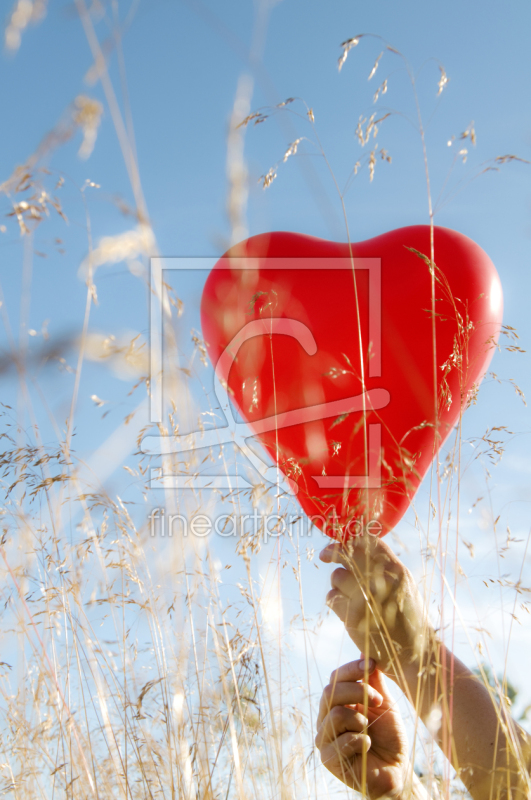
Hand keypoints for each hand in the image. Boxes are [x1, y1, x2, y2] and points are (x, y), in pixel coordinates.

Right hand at [315, 658, 417, 798]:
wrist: (396, 770)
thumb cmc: (389, 736)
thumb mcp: (384, 704)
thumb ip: (373, 681)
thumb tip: (365, 650)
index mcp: (338, 702)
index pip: (335, 678)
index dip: (352, 668)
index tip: (371, 664)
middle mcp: (326, 718)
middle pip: (330, 692)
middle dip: (357, 691)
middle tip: (378, 701)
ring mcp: (325, 738)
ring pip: (335, 715)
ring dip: (359, 720)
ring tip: (369, 729)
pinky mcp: (328, 759)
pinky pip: (340, 741)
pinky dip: (360, 741)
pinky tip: (368, 747)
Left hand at [319, 535, 434, 678]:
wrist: (415, 655)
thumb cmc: (410, 618)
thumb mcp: (405, 586)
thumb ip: (386, 567)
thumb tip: (360, 547)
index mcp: (397, 571)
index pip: (369, 542)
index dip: (351, 540)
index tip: (341, 543)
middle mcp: (381, 582)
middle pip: (347, 554)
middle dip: (333, 553)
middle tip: (325, 555)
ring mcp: (365, 599)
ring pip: (336, 576)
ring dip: (337, 583)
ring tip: (347, 593)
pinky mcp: (352, 618)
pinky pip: (332, 598)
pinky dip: (335, 601)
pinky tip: (344, 608)